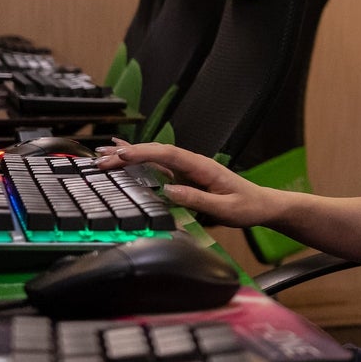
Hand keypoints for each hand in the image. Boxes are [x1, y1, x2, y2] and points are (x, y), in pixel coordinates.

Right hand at [94, 141, 273, 227]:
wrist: (261, 205)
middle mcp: (192, 164)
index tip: (122, 155)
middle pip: (156, 153)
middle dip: (127, 154)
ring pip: (154, 158)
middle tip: (99, 160)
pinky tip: (123, 156)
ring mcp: (187, 170)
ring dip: (128, 157)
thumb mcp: (226, 209)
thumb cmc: (247, 207)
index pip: (168, 154)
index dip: (144, 152)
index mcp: (202, 166)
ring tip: (100, 156)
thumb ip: (198, 200)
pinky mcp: (184, 178)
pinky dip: (139, 161)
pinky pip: (159, 167)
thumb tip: (169, 191)